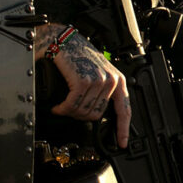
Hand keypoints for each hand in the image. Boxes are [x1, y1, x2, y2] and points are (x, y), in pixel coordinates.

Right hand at [37, 25, 130, 147]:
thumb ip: (101, 92)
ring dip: (69, 112)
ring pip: (84, 112)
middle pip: (97, 115)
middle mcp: (111, 80)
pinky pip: (72, 106)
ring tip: (63, 104)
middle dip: (80, 116)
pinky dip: (62, 108)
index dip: (123, 129)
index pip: (124, 109)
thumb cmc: (77, 55)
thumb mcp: (97, 73)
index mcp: (118, 80)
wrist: (63, 39)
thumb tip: (97, 115)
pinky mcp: (83, 81)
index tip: (121, 143)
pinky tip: (58, 105)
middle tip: (69, 108)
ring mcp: (98, 80)